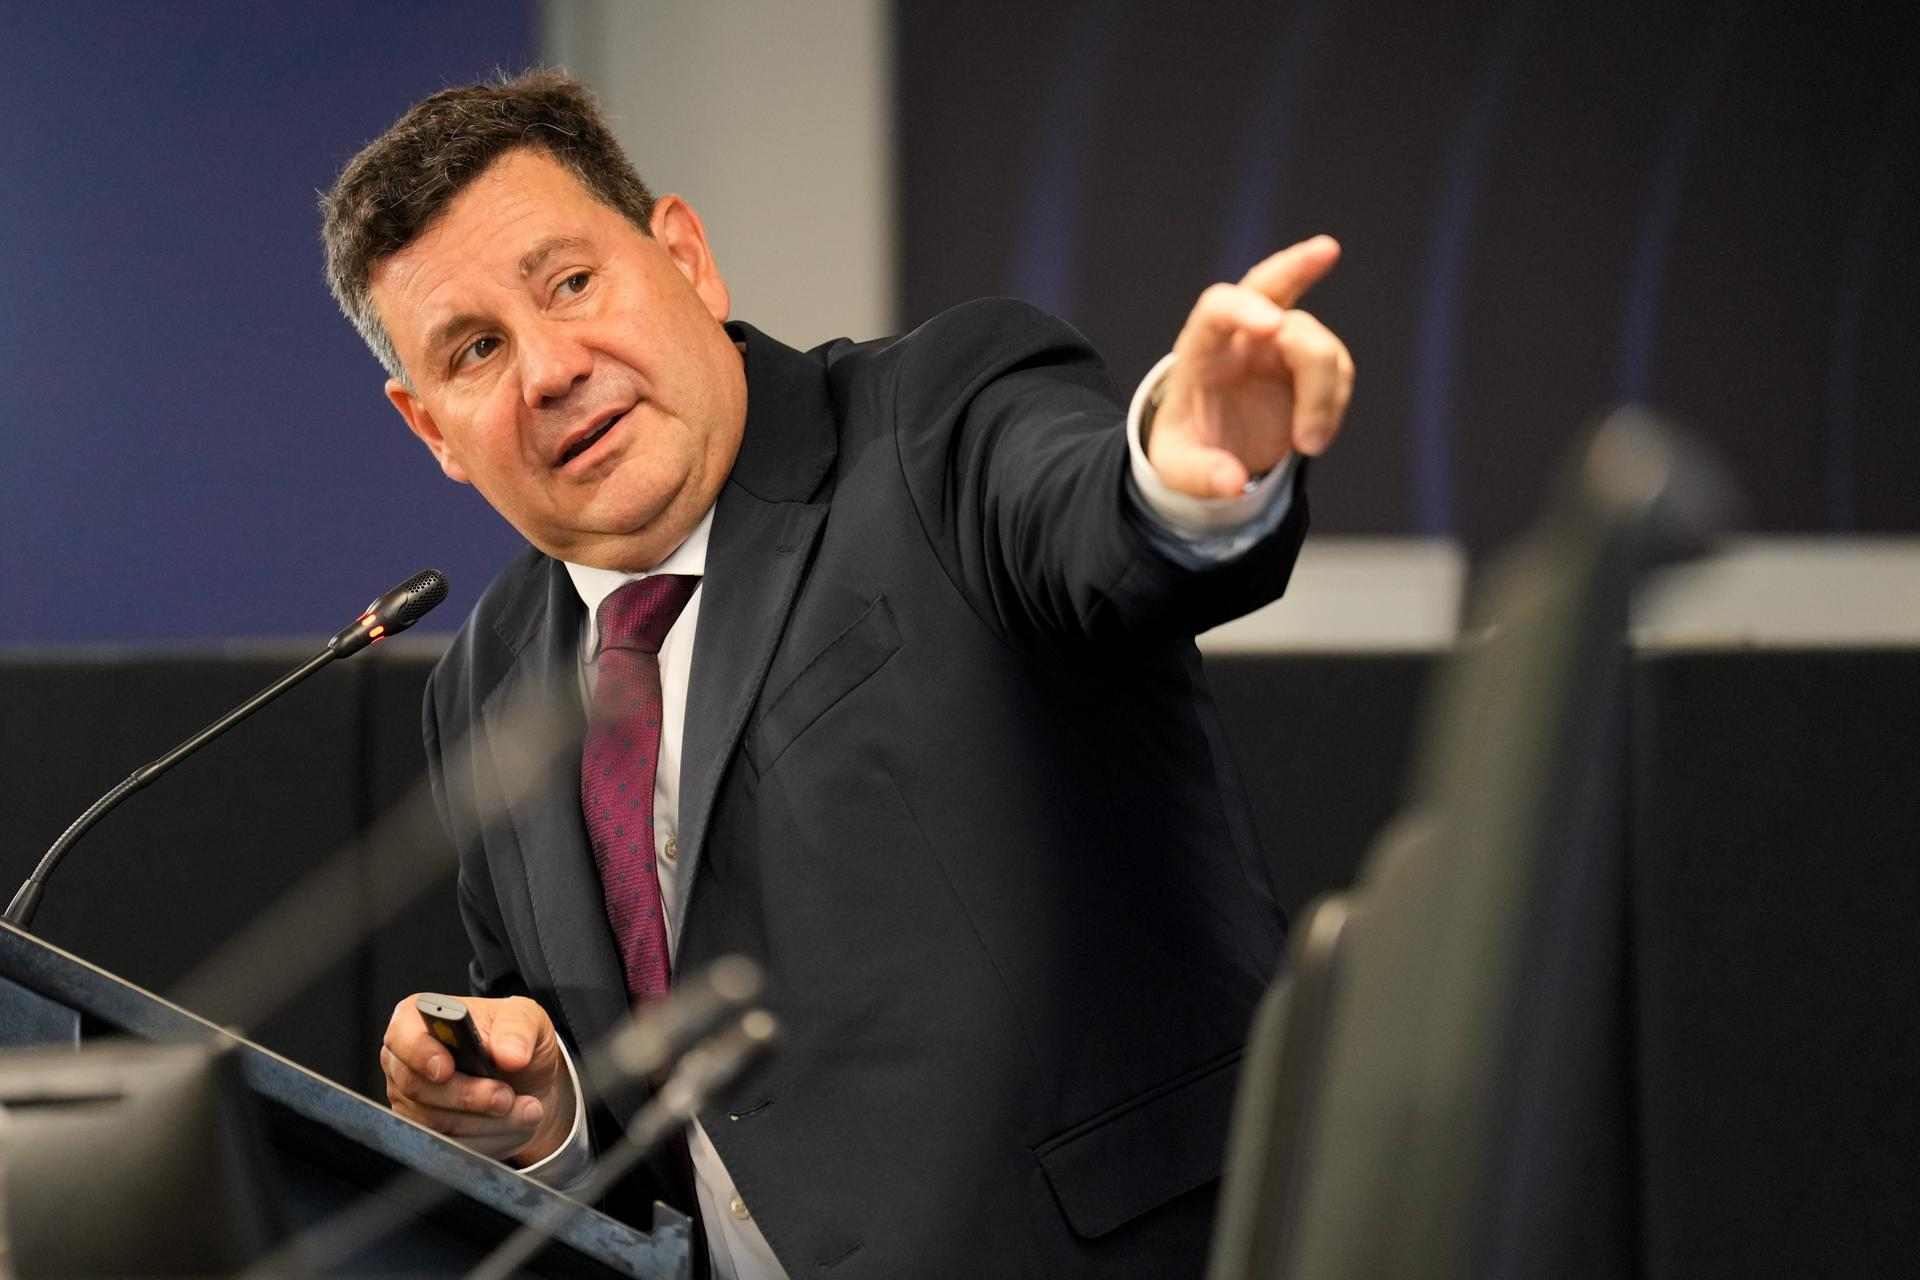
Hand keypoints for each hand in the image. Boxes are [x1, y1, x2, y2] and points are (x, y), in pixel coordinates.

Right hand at [380, 993, 575, 1164]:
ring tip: (526, 1109)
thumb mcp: (526, 1018)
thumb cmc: (514, 1041)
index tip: (446, 1069)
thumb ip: (518, 1029)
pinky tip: (513, 1123)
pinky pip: (449, 1146)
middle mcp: (404, 1061)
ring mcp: (410, 1102)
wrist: (528, 1081)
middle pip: (418, 1088)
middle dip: (468, 1097)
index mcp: (420, 1019)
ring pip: (436, 1123)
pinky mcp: (424, 1134)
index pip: (403, 1036)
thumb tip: (510, 1054)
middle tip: (506, 1097)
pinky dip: (488, 1138)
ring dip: (487, 1121)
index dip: (420, 1054)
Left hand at [1148, 235, 1355, 497]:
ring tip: (1307, 446)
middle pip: (1270, 285)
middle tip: (1328, 250)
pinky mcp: (1307, 363)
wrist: (1210, 450)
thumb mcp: (1177, 470)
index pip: (1218, 310)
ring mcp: (1278, 345)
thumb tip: (1232, 483)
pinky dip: (1334, 403)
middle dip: (1298, 266)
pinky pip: (1336, 370)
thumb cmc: (1187, 448)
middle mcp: (1241, 337)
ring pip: (1316, 344)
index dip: (1245, 309)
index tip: (1273, 325)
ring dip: (1323, 393)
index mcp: (1200, 350)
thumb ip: (1200, 475)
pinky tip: (1314, 437)